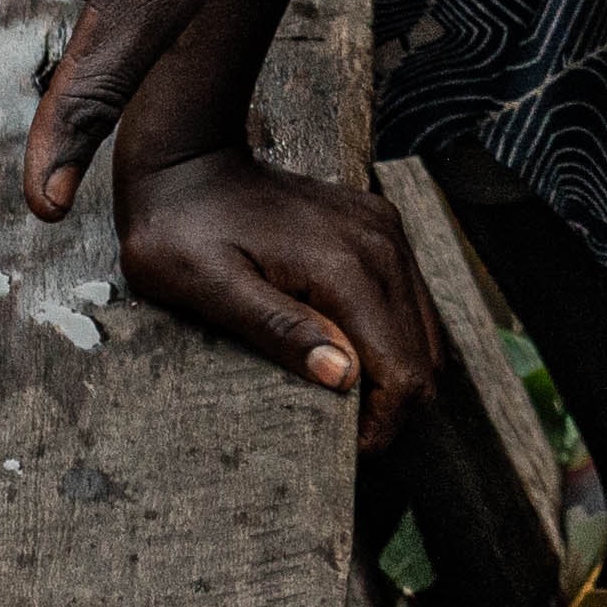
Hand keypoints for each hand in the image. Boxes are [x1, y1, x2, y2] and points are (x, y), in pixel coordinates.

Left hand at [109, 140, 450, 415]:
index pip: (404, 371)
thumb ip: (278, 329)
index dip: (383, 424)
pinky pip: (408, 300)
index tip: (346, 450)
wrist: (188, 156)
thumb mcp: (209, 288)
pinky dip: (391, 337)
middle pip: (425, 357)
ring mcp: (385, 233)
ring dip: (394, 373)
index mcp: (345, 268)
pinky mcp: (378, 227)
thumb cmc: (180, 230)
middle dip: (392, 407)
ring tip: (342, 398)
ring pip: (425, 331)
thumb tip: (343, 376)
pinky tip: (346, 350)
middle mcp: (381, 247)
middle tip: (342, 435)